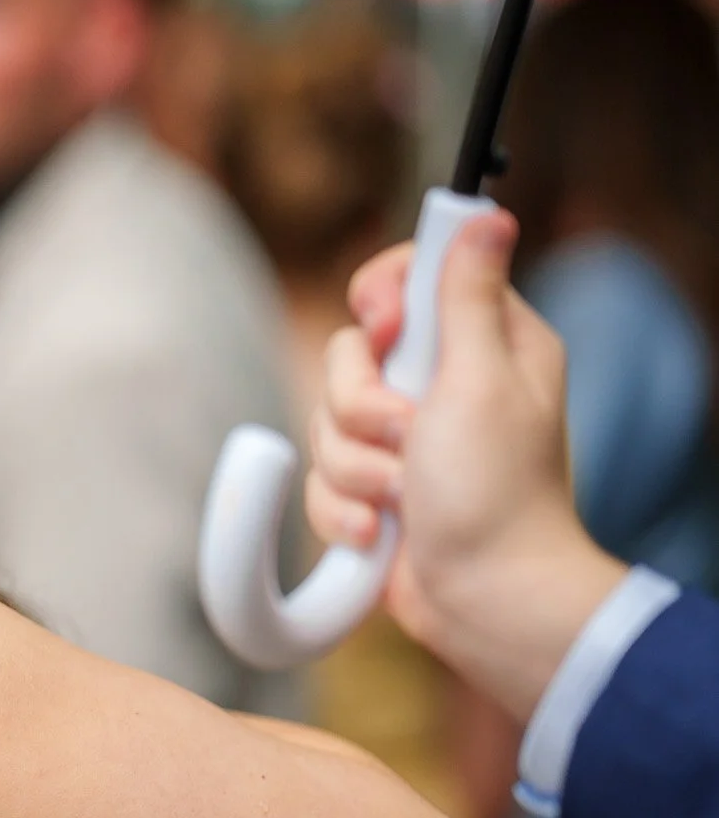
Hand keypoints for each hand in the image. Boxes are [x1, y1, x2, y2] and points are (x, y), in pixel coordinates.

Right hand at [303, 212, 624, 714]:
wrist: (485, 600)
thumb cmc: (496, 494)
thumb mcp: (481, 381)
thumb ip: (467, 297)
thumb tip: (486, 216)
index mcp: (487, 345)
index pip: (410, 277)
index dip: (382, 297)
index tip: (385, 329)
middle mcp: (444, 386)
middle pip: (351, 353)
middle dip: (360, 405)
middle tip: (406, 435)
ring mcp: (406, 441)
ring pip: (326, 419)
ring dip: (354, 467)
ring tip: (400, 499)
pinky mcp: (374, 489)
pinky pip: (320, 476)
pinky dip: (344, 509)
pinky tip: (382, 533)